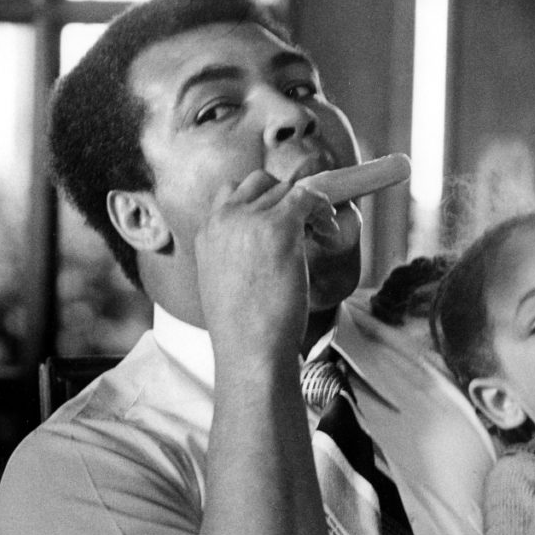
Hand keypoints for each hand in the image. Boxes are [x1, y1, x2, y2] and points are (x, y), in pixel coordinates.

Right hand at [193, 170, 337, 353]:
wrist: (250, 350)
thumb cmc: (243, 330)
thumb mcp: (224, 283)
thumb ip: (235, 255)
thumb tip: (264, 249)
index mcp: (206, 232)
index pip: (232, 191)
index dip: (262, 199)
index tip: (280, 215)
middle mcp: (224, 219)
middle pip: (261, 183)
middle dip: (285, 198)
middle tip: (305, 222)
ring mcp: (250, 220)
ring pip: (285, 189)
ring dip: (307, 205)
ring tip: (321, 229)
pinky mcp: (279, 227)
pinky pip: (308, 197)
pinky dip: (322, 208)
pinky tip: (328, 231)